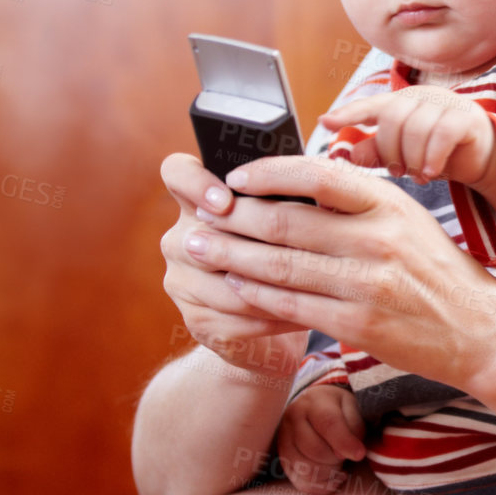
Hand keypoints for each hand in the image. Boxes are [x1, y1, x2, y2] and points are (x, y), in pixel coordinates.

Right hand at [159, 152, 309, 374]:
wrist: (277, 319)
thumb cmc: (288, 254)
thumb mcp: (290, 221)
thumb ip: (290, 200)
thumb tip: (315, 190)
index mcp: (197, 202)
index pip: (177, 173)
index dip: (195, 183)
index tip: (225, 200)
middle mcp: (181, 240)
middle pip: (204, 238)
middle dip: (253, 248)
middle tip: (300, 252)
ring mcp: (183, 283)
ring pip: (227, 284)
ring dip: (275, 288)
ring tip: (318, 287)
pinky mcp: (198, 321)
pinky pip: (237, 320)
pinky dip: (275, 317)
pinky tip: (306, 315)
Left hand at [183, 154, 495, 394]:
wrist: (478, 330)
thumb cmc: (435, 272)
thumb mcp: (406, 220)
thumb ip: (358, 200)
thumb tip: (299, 177)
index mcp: (388, 204)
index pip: (317, 175)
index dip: (267, 173)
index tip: (234, 178)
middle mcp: (377, 239)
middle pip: (286, 223)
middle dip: (232, 220)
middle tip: (199, 218)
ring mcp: (367, 284)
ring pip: (280, 266)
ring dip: (231, 258)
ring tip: (201, 250)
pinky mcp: (358, 324)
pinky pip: (293, 305)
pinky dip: (257, 295)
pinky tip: (236, 287)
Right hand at [276, 383, 367, 494]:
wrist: (316, 408)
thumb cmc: (339, 410)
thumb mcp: (352, 408)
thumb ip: (353, 427)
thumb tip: (344, 454)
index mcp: (314, 402)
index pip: (328, 423)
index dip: (345, 442)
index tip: (359, 454)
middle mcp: (292, 419)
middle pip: (316, 450)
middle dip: (337, 458)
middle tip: (346, 453)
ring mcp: (283, 440)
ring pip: (306, 469)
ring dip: (329, 472)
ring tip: (338, 462)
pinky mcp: (283, 459)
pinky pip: (301, 482)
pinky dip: (321, 484)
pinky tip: (332, 474)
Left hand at [321, 87, 495, 197]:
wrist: (485, 158)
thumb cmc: (440, 154)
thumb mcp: (403, 155)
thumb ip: (375, 153)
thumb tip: (344, 155)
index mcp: (403, 102)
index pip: (370, 104)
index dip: (348, 113)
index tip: (325, 122)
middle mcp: (422, 96)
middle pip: (392, 117)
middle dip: (390, 150)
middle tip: (398, 171)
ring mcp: (446, 104)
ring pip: (416, 127)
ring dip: (413, 158)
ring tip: (418, 175)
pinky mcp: (467, 117)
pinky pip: (442, 134)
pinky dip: (432, 157)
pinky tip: (432, 172)